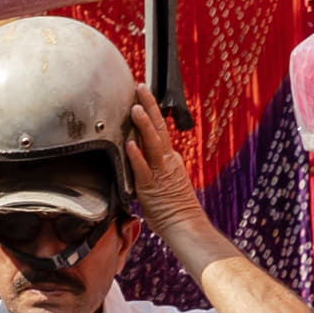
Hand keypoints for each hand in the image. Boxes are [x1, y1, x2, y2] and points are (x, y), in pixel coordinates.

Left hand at [123, 100, 210, 248]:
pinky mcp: (151, 187)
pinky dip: (136, 155)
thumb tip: (138, 154)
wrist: (185, 225)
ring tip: (135, 107)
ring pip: (153, 143)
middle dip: (149, 106)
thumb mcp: (163, 179)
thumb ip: (151, 166)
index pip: (159, 129)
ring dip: (143, 125)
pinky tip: (129, 143)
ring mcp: (160, 172)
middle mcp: (167, 161)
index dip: (150, 112)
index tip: (141, 94)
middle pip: (158, 128)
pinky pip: (142, 169)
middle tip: (140, 87)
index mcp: (169, 159)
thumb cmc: (171, 206)